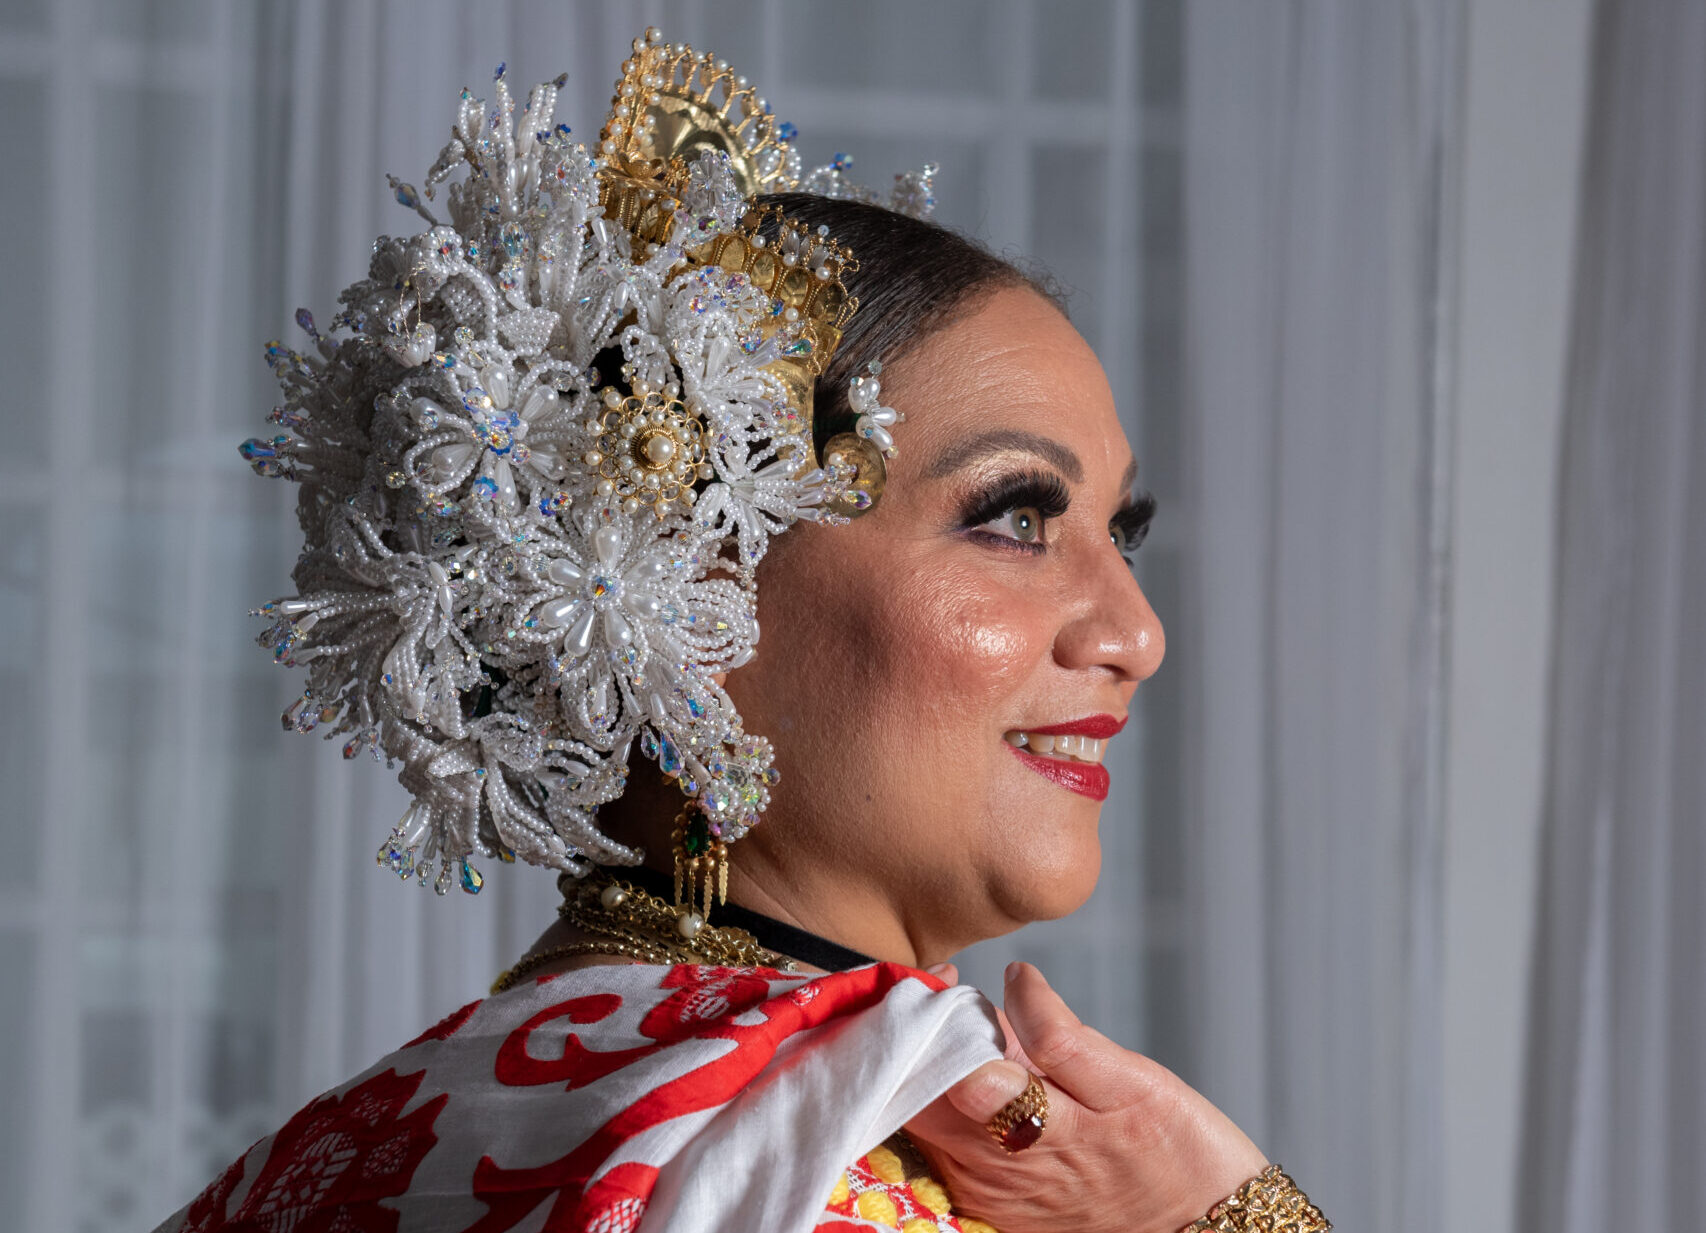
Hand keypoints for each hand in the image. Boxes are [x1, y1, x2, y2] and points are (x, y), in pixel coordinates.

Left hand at [906, 962, 1267, 1232]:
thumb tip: (1017, 978)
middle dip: (922, 1040)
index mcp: (1033, 1130)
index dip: (934, 1016)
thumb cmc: (1175, 1150)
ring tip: (963, 1032)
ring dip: (930, 1070)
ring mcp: (988, 1192)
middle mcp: (997, 1169)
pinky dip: (946, 1106)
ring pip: (925, 1119)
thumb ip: (1061, 1034)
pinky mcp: (990, 1206)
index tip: (944, 976)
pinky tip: (974, 1079)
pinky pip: (942, 1146)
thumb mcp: (1132, 1081)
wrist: (1202, 1232)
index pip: (947, 1070)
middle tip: (948, 997)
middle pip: (919, 1096)